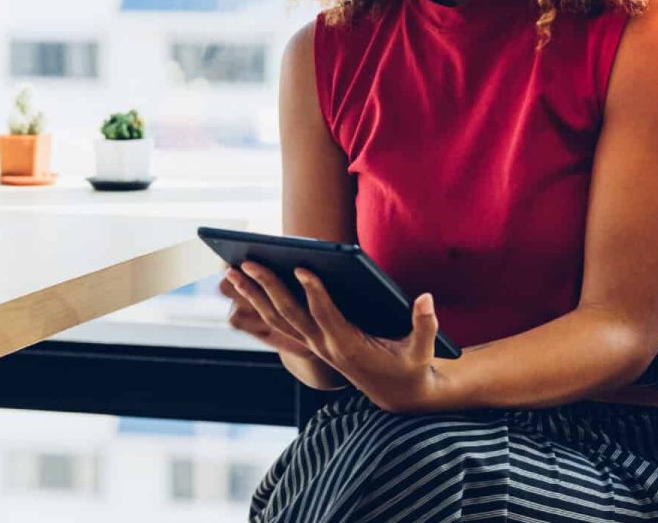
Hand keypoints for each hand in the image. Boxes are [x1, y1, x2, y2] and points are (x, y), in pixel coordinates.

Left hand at [223, 260, 448, 412]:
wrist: (396, 395)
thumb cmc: (411, 366)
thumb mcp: (423, 350)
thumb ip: (425, 324)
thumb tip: (425, 298)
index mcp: (350, 347)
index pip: (326, 316)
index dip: (314, 292)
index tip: (301, 267)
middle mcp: (325, 346)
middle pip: (289, 315)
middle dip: (267, 287)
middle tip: (246, 262)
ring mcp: (314, 345)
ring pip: (276, 319)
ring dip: (253, 295)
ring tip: (232, 270)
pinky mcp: (311, 342)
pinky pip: (279, 322)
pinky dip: (259, 303)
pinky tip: (245, 284)